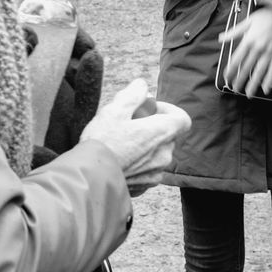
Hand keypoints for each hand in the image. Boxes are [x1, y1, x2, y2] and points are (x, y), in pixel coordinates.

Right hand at [80, 79, 190, 196]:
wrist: (89, 178)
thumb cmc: (102, 142)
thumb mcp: (114, 109)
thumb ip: (133, 94)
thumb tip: (142, 86)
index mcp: (161, 133)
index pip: (182, 118)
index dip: (168, 110)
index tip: (149, 109)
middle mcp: (164, 154)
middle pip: (168, 134)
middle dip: (152, 125)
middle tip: (128, 123)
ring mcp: (156, 172)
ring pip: (157, 152)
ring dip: (145, 144)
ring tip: (120, 142)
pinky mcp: (145, 185)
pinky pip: (148, 168)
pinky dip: (138, 162)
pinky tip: (119, 159)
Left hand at [218, 5, 271, 96]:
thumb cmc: (264, 17)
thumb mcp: (246, 22)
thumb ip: (234, 32)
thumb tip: (221, 38)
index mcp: (248, 41)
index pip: (236, 59)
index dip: (231, 70)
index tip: (227, 78)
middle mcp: (258, 48)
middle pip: (246, 68)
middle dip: (239, 80)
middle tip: (235, 89)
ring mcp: (269, 53)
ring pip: (259, 72)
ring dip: (253, 84)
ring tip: (248, 94)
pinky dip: (269, 80)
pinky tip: (265, 89)